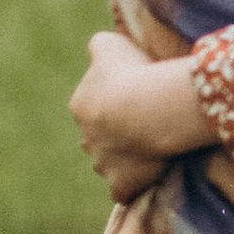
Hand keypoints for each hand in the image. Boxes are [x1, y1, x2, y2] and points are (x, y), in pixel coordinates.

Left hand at [70, 31, 208, 199]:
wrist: (148, 111)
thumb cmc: (131, 73)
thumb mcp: (109, 44)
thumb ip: (99, 46)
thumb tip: (98, 49)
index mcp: (81, 106)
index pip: (93, 105)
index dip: (115, 100)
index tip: (138, 94)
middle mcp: (86, 138)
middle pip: (99, 136)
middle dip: (117, 131)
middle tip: (146, 119)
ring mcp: (102, 165)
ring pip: (109, 163)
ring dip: (126, 157)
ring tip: (152, 144)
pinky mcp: (120, 185)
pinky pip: (124, 190)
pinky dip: (132, 185)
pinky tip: (148, 176)